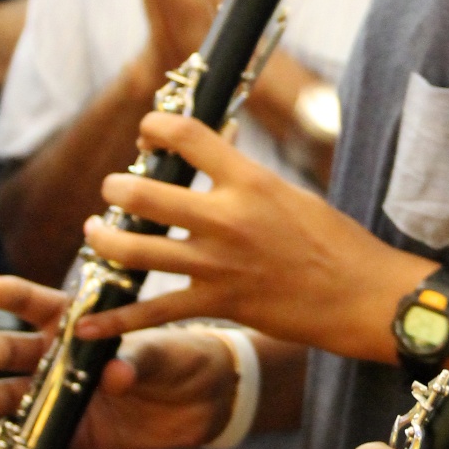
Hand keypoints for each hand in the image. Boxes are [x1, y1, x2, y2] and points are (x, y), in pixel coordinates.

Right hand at [0, 276, 239, 448]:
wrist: (203, 401)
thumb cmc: (178, 356)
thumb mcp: (162, 350)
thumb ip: (138, 359)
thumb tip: (115, 376)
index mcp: (77, 322)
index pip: (32, 302)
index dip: (1, 293)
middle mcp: (60, 356)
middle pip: (17, 349)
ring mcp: (62, 395)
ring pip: (17, 395)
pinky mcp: (73, 432)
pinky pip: (41, 437)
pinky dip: (23, 441)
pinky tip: (6, 442)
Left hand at [73, 112, 419, 356]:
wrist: (361, 295)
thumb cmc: (335, 240)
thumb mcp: (291, 193)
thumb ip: (247, 175)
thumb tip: (220, 147)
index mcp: (250, 181)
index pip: (188, 136)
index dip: (155, 126)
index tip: (148, 131)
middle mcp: (228, 218)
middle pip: (145, 193)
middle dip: (117, 187)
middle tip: (112, 188)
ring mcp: (218, 264)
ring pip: (136, 250)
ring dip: (105, 239)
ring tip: (96, 232)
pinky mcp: (218, 303)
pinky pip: (154, 312)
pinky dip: (116, 318)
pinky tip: (87, 322)